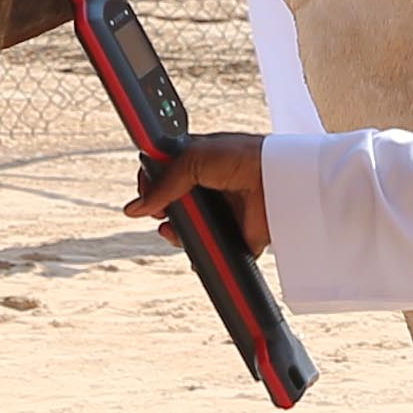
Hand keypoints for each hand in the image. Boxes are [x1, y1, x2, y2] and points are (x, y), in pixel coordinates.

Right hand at [126, 131, 269, 251]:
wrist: (277, 179)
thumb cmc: (243, 157)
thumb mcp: (193, 159)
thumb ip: (164, 181)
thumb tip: (135, 207)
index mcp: (200, 163)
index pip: (165, 175)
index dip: (151, 185)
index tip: (145, 192)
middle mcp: (210, 188)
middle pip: (172, 205)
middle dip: (160, 211)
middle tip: (161, 212)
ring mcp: (222, 213)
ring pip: (187, 230)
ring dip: (175, 233)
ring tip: (173, 230)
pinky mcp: (236, 236)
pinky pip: (212, 251)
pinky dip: (201, 254)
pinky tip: (194, 248)